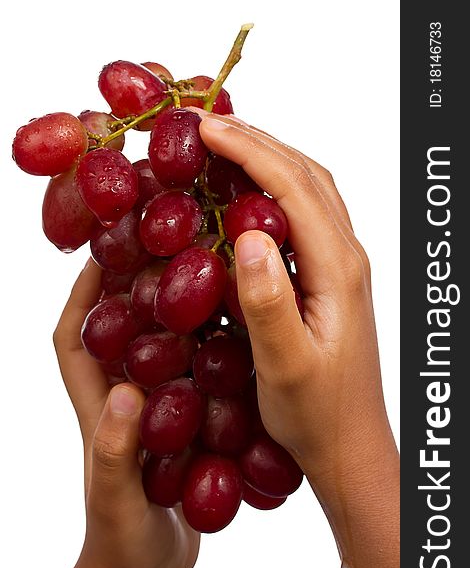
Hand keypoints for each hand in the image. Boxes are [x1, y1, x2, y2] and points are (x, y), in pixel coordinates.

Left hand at [51, 260, 199, 567]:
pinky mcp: (180, 428)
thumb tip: (126, 394)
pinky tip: (237, 341)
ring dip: (175, 319)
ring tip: (205, 285)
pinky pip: (193, 381)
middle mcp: (124, 400)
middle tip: (164, 254)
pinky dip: (207, 358)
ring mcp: (153, 414)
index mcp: (97, 407)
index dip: (80, 296)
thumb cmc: (119, 540)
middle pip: (122, 332)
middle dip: (133, 291)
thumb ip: (114, 450)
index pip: (74, 339)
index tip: (99, 256)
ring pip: (162, 351)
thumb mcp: (113, 498)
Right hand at [197, 112, 399, 567]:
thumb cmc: (317, 413)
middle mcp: (345, 257)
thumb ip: (268, 302)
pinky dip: (273, 189)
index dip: (249, 151)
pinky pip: (304, 215)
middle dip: (256, 142)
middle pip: (306, 176)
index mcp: (337, 270)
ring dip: (268, 159)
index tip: (204, 128)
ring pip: (309, 190)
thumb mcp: (286, 365)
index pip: (293, 189)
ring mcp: (340, 265)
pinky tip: (245, 194)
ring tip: (223, 145)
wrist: (348, 442)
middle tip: (205, 124)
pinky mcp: (329, 277)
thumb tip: (248, 237)